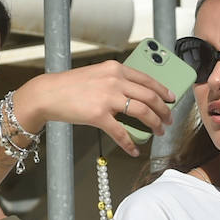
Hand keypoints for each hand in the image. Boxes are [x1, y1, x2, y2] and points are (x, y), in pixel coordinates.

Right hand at [17, 61, 174, 155]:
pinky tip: (134, 150)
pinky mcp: (98, 115)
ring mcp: (107, 98)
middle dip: (163, 110)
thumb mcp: (96, 75)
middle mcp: (114, 80)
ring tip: (158, 132)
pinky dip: (130, 143)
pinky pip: (121, 132)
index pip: (147, 79)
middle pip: (149, 96)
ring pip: (142, 112)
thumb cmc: (70, 86)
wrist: (48, 94)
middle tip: (168, 119)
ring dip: (154, 124)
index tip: (172, 98)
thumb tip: (135, 97)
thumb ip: (116, 81)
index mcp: (115, 69)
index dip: (163, 90)